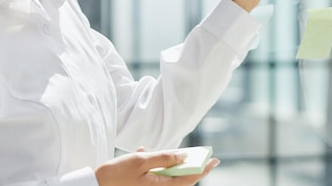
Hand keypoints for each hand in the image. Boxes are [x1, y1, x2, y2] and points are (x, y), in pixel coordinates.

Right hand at [95, 149, 219, 185]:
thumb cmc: (117, 174)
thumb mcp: (141, 160)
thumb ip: (164, 158)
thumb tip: (183, 156)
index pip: (189, 178)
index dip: (203, 169)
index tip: (214, 161)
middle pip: (181, 179)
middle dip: (189, 166)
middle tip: (201, 156)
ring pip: (168, 177)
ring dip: (169, 164)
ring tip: (170, 153)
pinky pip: (155, 177)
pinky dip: (154, 166)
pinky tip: (143, 152)